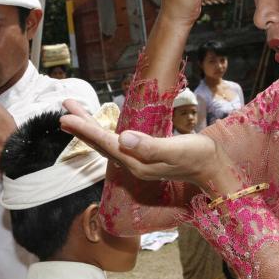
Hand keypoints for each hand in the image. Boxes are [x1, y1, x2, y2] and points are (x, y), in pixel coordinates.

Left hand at [60, 100, 239, 193]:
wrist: (214, 170)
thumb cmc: (199, 157)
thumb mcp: (177, 149)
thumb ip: (150, 146)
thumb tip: (123, 137)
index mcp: (137, 162)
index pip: (106, 143)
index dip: (84, 129)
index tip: (65, 116)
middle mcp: (133, 164)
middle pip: (101, 143)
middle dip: (81, 126)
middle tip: (64, 108)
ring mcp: (138, 162)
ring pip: (107, 143)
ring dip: (89, 128)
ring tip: (75, 114)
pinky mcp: (144, 157)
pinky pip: (116, 144)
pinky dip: (103, 133)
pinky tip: (101, 128)